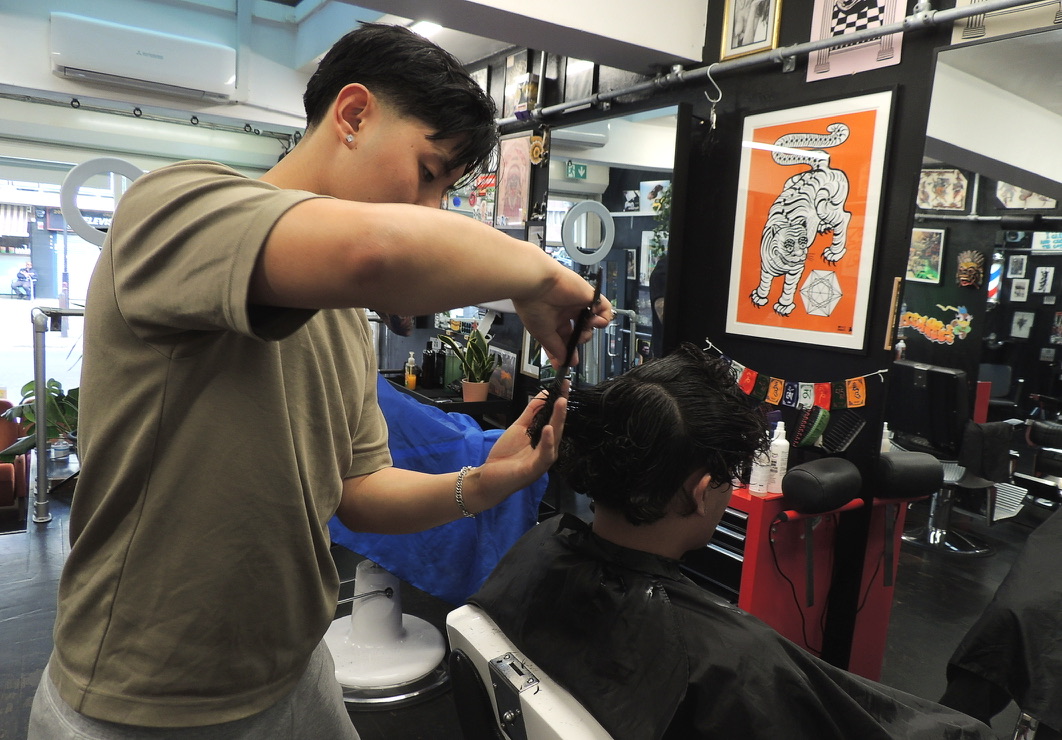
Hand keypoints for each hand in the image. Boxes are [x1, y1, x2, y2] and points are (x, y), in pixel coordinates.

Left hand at [471, 383, 568, 509]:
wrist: (489, 478)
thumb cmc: (506, 455)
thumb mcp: (519, 428)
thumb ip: (531, 413)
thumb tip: (543, 394)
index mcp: (545, 440)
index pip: (555, 418)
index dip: (560, 401)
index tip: (564, 384)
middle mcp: (548, 449)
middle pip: (558, 426)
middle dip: (562, 407)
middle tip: (566, 389)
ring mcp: (543, 460)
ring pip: (554, 439)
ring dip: (558, 420)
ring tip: (561, 403)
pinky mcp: (535, 470)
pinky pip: (544, 455)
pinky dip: (547, 442)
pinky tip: (548, 429)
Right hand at [514, 270, 612, 368]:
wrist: (536, 283)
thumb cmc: (533, 306)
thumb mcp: (542, 334)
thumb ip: (555, 348)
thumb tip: (564, 360)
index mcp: (552, 320)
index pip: (562, 339)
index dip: (565, 351)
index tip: (566, 364)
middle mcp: (565, 312)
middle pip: (577, 332)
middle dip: (576, 343)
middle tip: (573, 350)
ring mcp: (578, 304)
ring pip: (590, 323)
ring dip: (588, 332)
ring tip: (582, 332)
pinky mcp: (588, 296)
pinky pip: (604, 308)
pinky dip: (604, 318)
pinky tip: (596, 322)